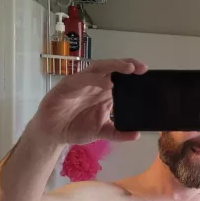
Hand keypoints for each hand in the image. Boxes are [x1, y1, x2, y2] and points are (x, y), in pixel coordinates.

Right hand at [28, 58, 147, 145]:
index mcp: (104, 93)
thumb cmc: (76, 128)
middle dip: (127, 65)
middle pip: (112, 68)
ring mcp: (81, 83)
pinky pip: (81, 79)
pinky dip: (94, 79)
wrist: (53, 134)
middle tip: (141, 68)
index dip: (132, 73)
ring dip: (113, 66)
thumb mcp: (102, 132)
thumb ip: (118, 133)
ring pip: (98, 68)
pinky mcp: (67, 86)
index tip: (146, 73)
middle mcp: (94, 84)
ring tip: (127, 68)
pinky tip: (107, 83)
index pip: (120, 78)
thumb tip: (137, 135)